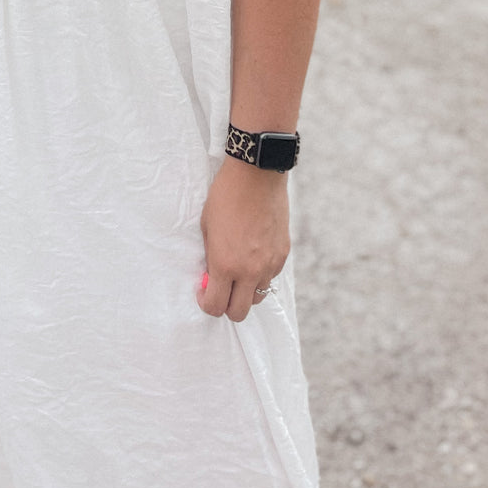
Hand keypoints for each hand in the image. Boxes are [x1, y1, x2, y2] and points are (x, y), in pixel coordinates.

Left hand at [196, 157, 289, 321]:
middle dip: (227, 306)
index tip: (204, 291)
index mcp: (225, 265)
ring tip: (239, 271)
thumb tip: (213, 276)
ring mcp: (269, 264)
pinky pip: (270, 276)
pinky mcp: (283, 254)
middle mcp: (249, 271)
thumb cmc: (225, 196)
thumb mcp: (207, 227)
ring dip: (246, 291)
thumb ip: (211, 257)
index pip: (216, 306)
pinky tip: (253, 254)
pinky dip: (261, 274)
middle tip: (221, 288)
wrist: (256, 174)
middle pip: (239, 313)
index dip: (206, 303)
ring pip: (258, 297)